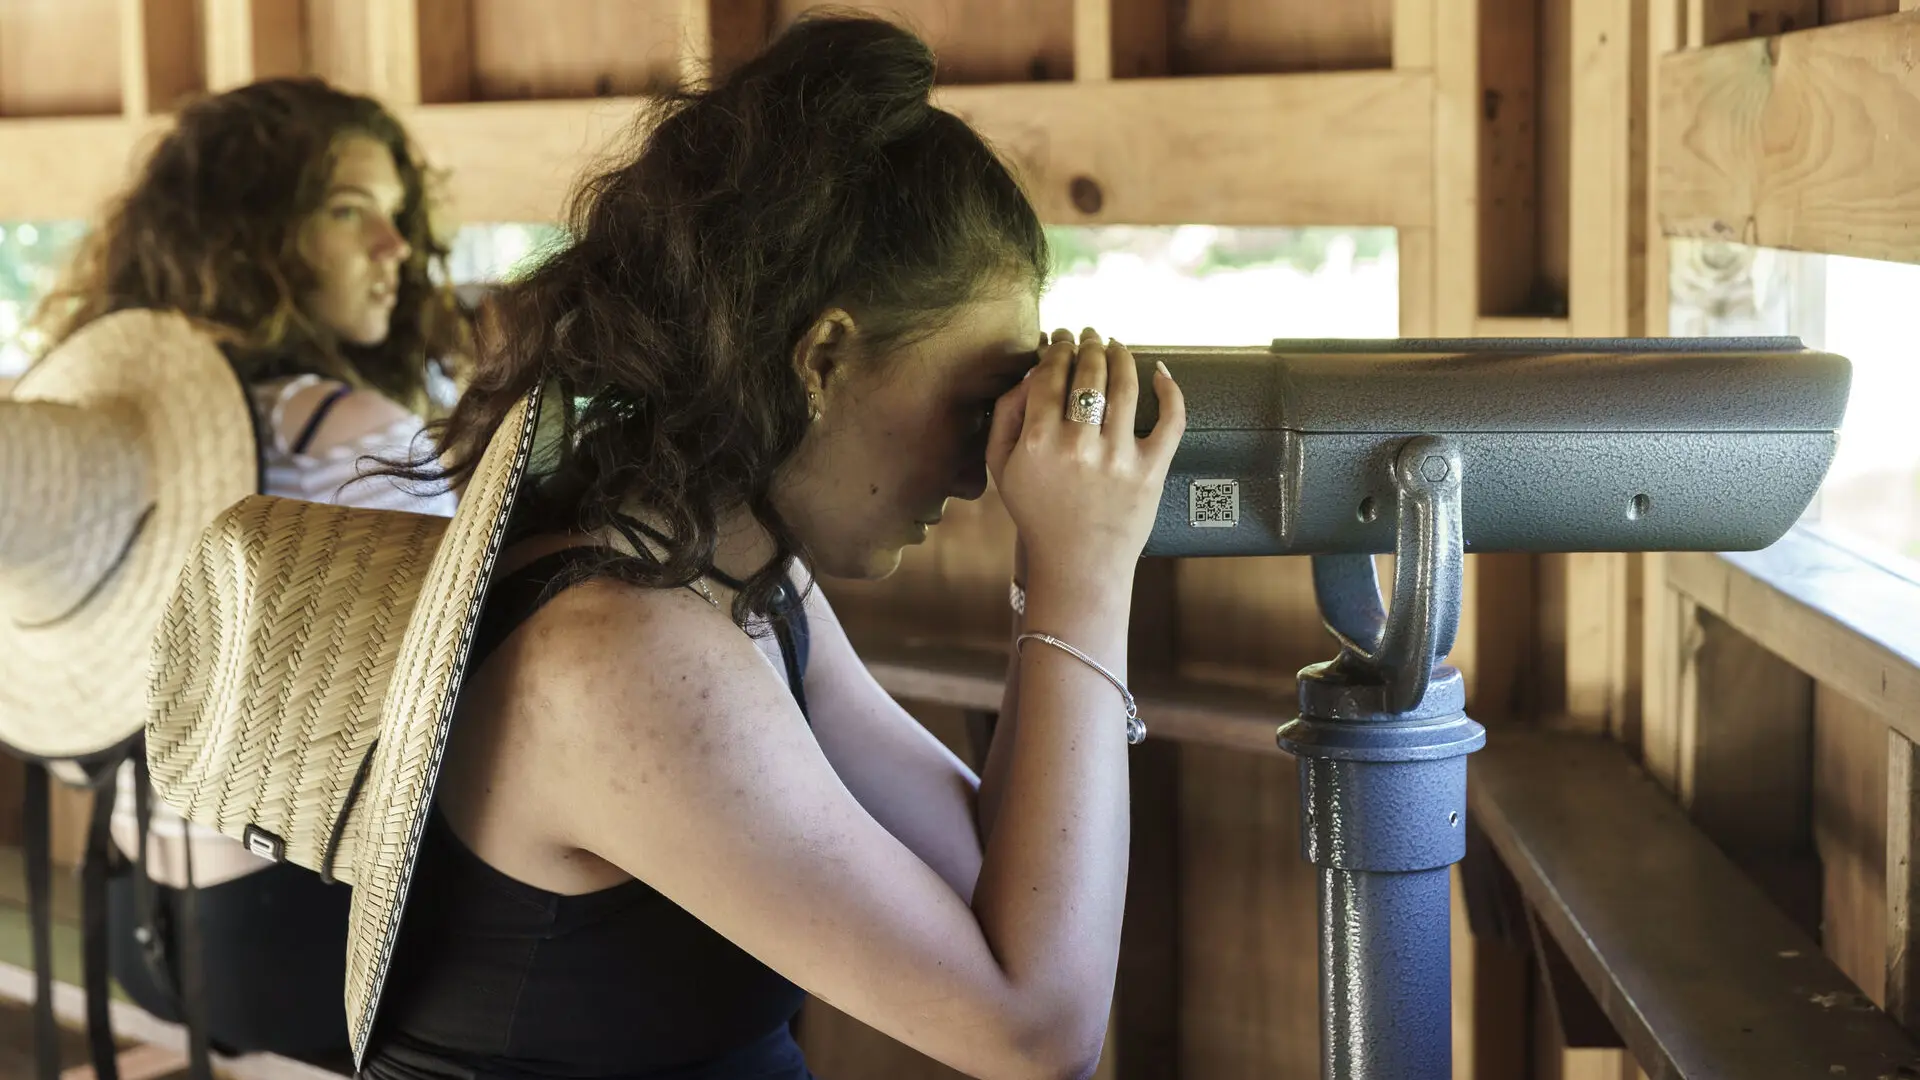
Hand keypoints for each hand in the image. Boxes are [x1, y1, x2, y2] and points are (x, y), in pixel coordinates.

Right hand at [985, 328, 1184, 592]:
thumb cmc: (1038, 513)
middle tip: (1089, 335)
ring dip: (1121, 355)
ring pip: (1125, 386)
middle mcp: (1078, 446)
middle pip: (1088, 373)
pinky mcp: (1151, 471)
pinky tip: (1160, 372)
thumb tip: (1031, 371)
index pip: (1050, 375)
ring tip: (1116, 345)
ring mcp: (1118, 458)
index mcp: (1038, 442)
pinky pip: (1170, 420)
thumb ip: (1006, 415)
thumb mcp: (1002, 467)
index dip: (1057, 348)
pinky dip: (1170, 390)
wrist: (1078, 564)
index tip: (1060, 338)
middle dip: (1089, 344)